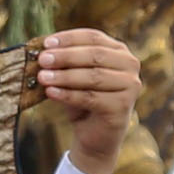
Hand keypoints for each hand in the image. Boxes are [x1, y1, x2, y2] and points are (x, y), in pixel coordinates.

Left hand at [34, 29, 140, 173]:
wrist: (94, 136)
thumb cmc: (82, 102)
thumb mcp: (72, 77)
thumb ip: (64, 63)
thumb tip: (42, 52)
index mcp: (118, 51)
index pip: (93, 37)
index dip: (69, 39)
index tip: (46, 43)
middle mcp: (129, 64)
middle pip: (94, 55)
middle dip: (65, 56)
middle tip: (42, 59)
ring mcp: (130, 85)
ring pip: (93, 76)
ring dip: (65, 76)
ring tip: (42, 77)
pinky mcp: (123, 106)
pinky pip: (91, 97)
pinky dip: (68, 95)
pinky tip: (51, 93)